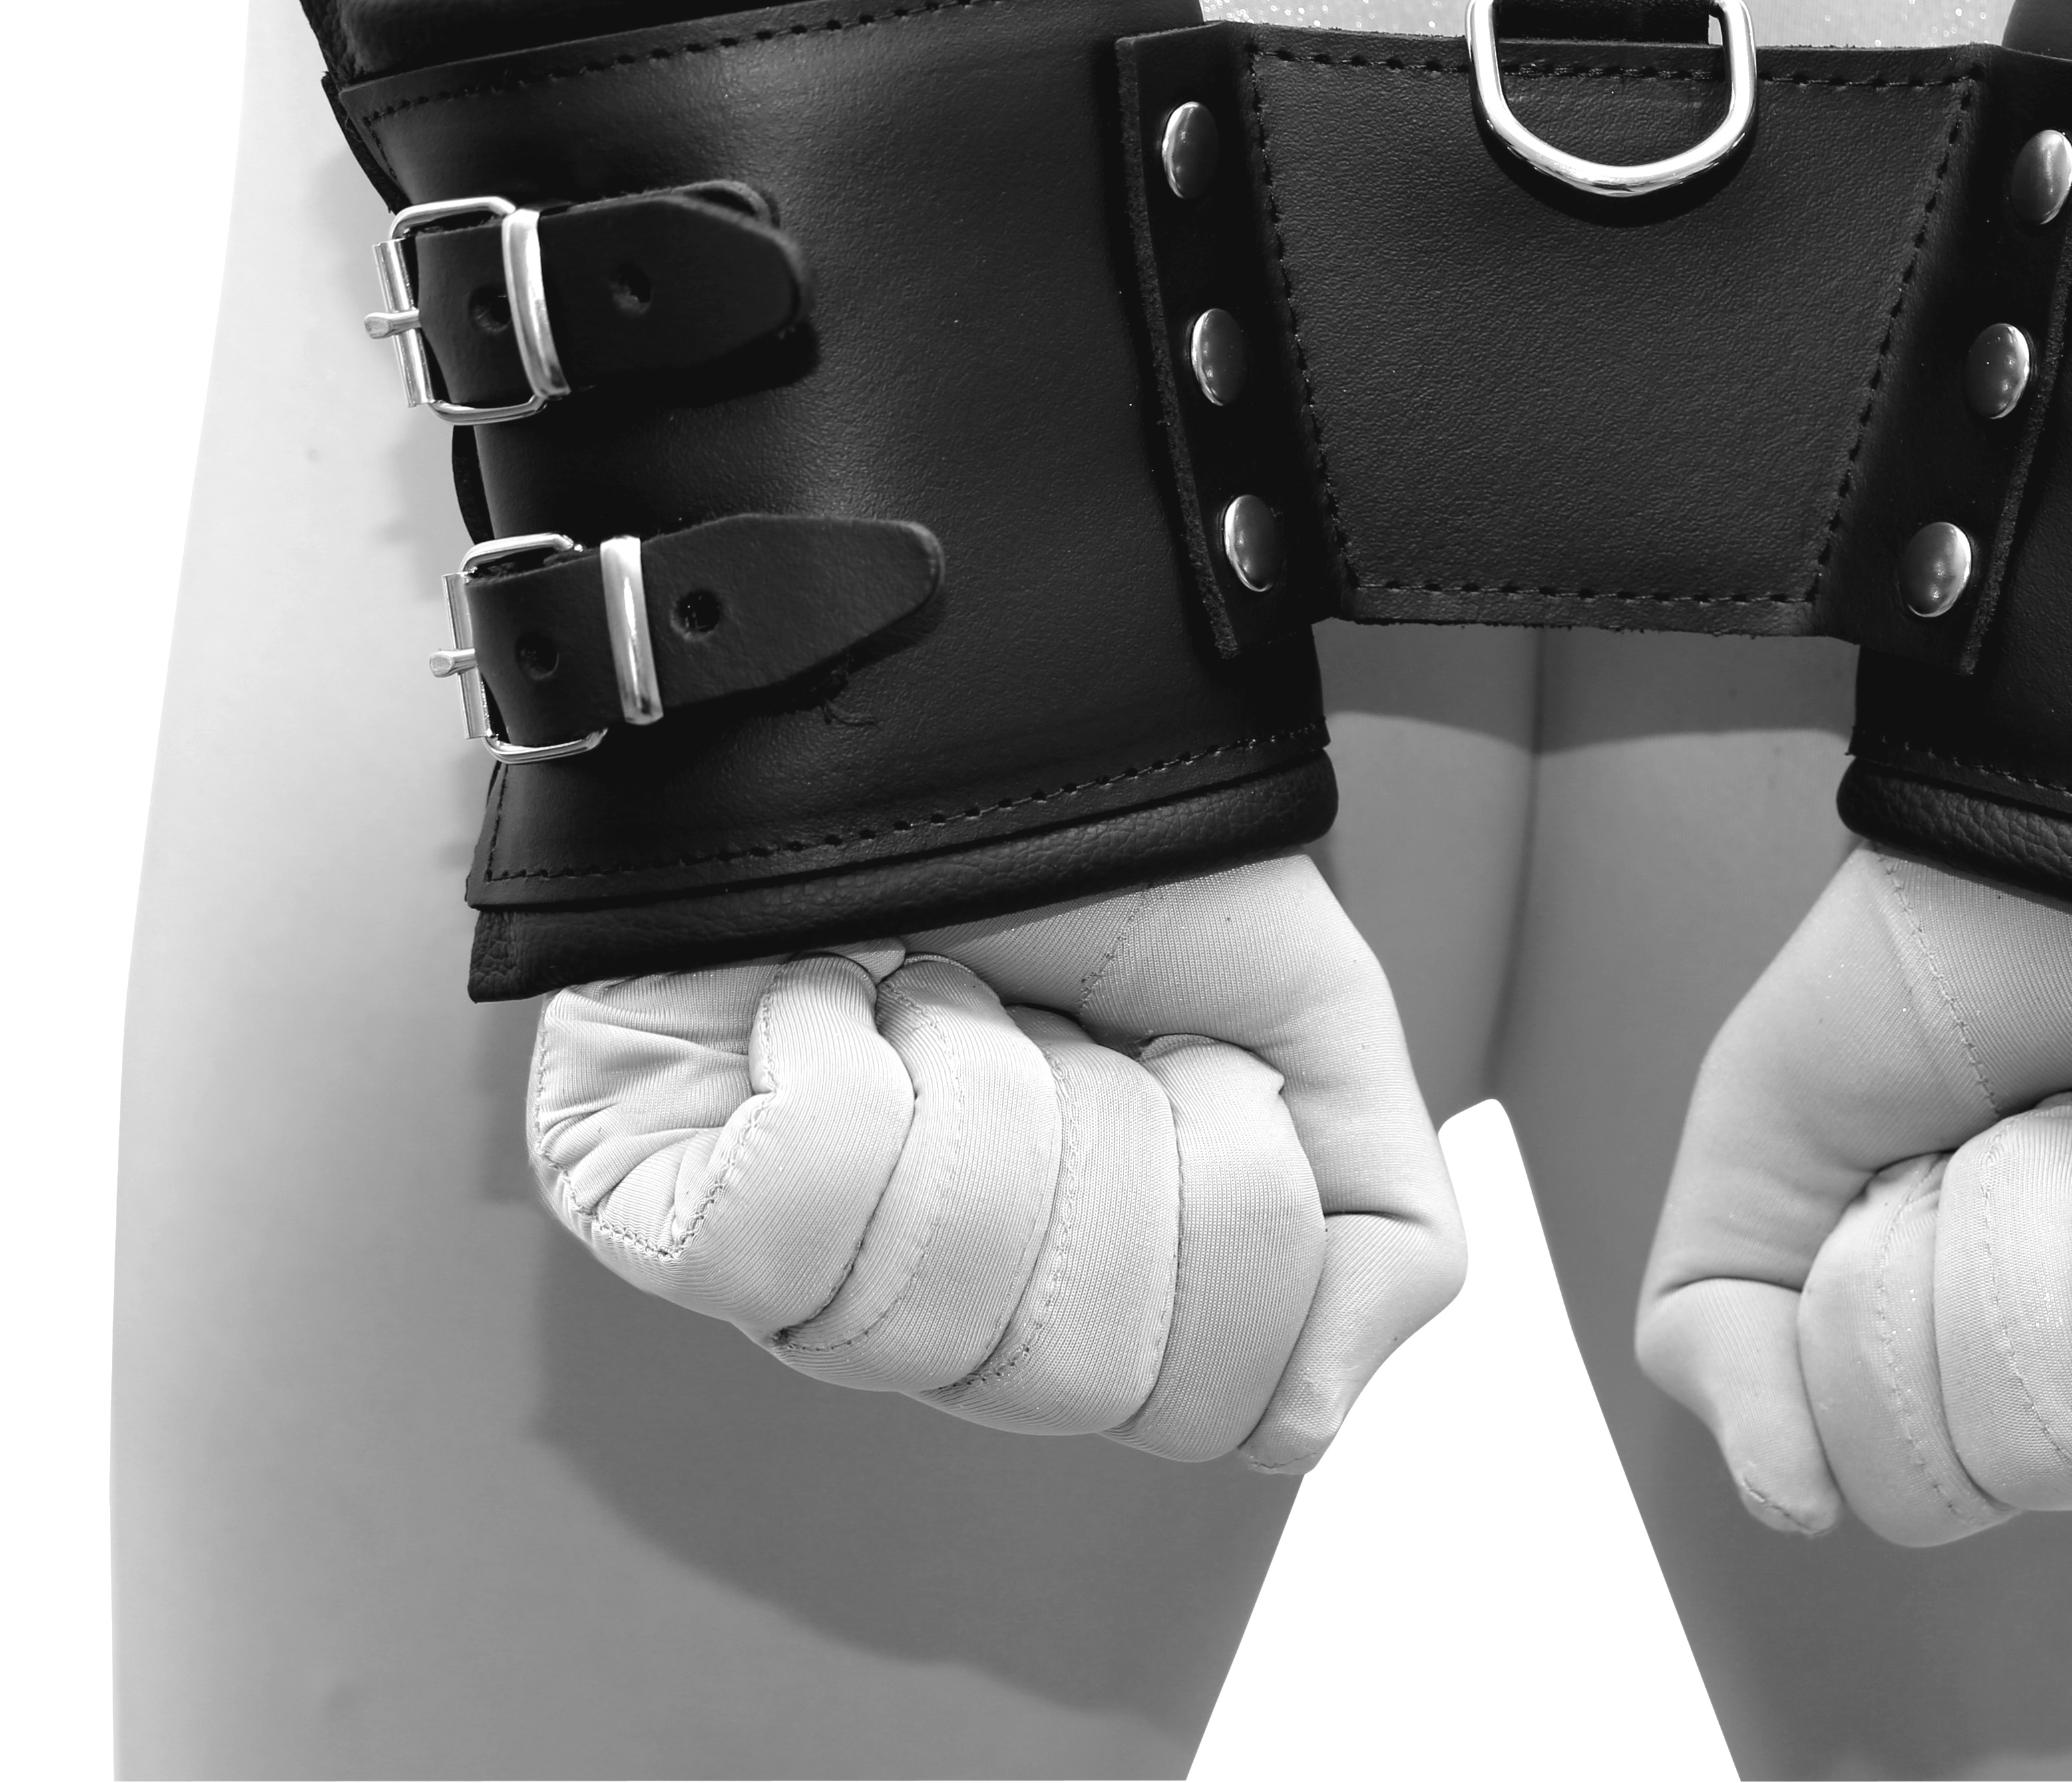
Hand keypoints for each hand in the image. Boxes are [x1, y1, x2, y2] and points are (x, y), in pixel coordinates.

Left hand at [526, 853, 1464, 1469]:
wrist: (937, 682)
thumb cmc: (1099, 843)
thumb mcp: (1304, 1013)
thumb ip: (1383, 1229)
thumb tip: (1308, 1420)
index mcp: (1109, 1289)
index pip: (1218, 1403)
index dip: (1241, 1213)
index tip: (1195, 1059)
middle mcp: (954, 1323)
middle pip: (1089, 1374)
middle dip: (1120, 1144)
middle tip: (1077, 1020)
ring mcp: (795, 1281)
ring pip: (938, 1309)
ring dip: (984, 1089)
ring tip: (946, 988)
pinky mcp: (657, 1213)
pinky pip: (780, 1244)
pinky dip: (839, 1074)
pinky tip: (832, 1000)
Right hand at [1637, 845, 2071, 1542]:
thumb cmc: (1982, 928)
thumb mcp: (1782, 1119)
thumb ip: (1717, 1321)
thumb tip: (1793, 1497)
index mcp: (2027, 1370)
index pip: (1922, 1484)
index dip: (1883, 1302)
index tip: (1929, 1151)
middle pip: (2039, 1456)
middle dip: (2000, 1233)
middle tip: (2051, 1103)